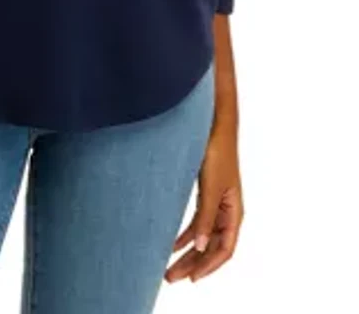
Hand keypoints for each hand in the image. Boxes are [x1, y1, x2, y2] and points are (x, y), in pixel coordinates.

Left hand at [164, 121, 243, 282]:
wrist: (213, 124)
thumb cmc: (217, 151)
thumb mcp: (210, 187)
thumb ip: (205, 216)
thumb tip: (199, 247)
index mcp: (234, 211)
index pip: (224, 248)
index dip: (209, 266)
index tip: (191, 278)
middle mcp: (227, 210)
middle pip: (211, 246)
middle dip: (193, 264)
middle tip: (171, 277)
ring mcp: (216, 202)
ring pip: (202, 236)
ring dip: (187, 253)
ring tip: (168, 267)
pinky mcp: (205, 193)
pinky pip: (196, 222)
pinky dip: (184, 235)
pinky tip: (171, 244)